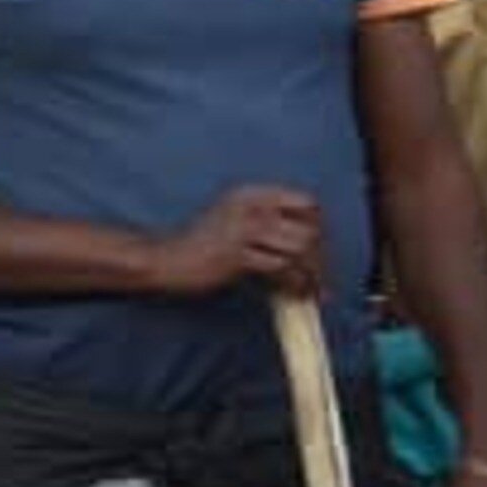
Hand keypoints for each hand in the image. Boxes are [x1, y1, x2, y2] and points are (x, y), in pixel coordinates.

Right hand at [145, 184, 326, 298]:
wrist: (165, 259)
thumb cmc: (203, 245)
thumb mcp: (237, 220)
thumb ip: (269, 223)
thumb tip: (311, 243)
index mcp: (253, 194)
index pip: (306, 202)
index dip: (319, 227)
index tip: (319, 250)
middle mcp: (251, 206)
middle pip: (308, 227)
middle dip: (320, 256)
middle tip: (320, 277)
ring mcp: (243, 229)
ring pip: (299, 248)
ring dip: (311, 272)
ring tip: (311, 289)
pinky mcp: (237, 255)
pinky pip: (280, 267)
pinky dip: (293, 283)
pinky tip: (295, 293)